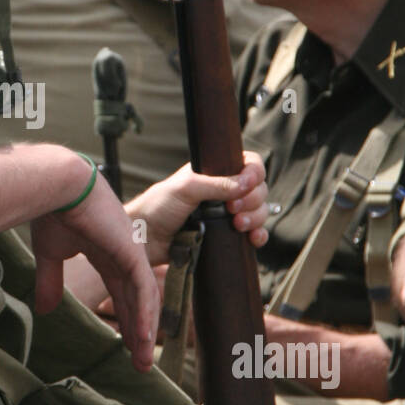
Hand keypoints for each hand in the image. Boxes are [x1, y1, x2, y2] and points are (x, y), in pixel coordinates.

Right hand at [31, 170, 158, 371]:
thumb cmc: (52, 210)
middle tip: (140, 363)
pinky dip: (143, 314)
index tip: (125, 345)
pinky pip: (142, 288)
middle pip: (138, 300)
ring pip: (145, 299)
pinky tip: (143, 337)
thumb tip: (45, 310)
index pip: (122, 292)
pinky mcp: (131, 251)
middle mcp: (124, 253)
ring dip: (144, 331)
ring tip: (143, 361)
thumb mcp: (50, 254)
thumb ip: (51, 281)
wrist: (56, 185)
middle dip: (139, 332)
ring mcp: (131, 252)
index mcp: (107, 251)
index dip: (125, 318)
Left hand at [130, 151, 269, 266]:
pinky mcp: (226, 236)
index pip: (248, 164)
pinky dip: (259, 235)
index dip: (254, 173)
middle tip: (232, 209)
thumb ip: (216, 184)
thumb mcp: (185, 189)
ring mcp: (227, 215)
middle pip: (258, 190)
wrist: (145, 239)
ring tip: (237, 225)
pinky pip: (254, 234)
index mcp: (214, 173)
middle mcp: (224, 192)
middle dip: (253, 200)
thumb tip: (247, 183)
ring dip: (256, 218)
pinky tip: (253, 239)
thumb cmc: (157, 207)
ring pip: (259, 211)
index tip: (247, 184)